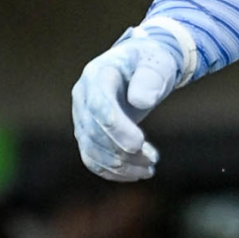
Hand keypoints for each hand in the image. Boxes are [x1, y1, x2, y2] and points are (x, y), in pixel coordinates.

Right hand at [71, 24, 192, 180]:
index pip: (98, 104)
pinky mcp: (87, 133)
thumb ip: (150, 79)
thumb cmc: (151, 63)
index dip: (115, 126)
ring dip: (120, 165)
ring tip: (150, 168)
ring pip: (91, 149)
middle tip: (153, 160)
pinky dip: (112, 172)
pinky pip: (92, 158)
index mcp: (98, 74)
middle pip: (94, 132)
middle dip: (123, 150)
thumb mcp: (157, 63)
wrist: (141, 68)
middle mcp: (83, 96)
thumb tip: (141, 101)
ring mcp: (81, 116)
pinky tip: (136, 174)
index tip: (138, 143)